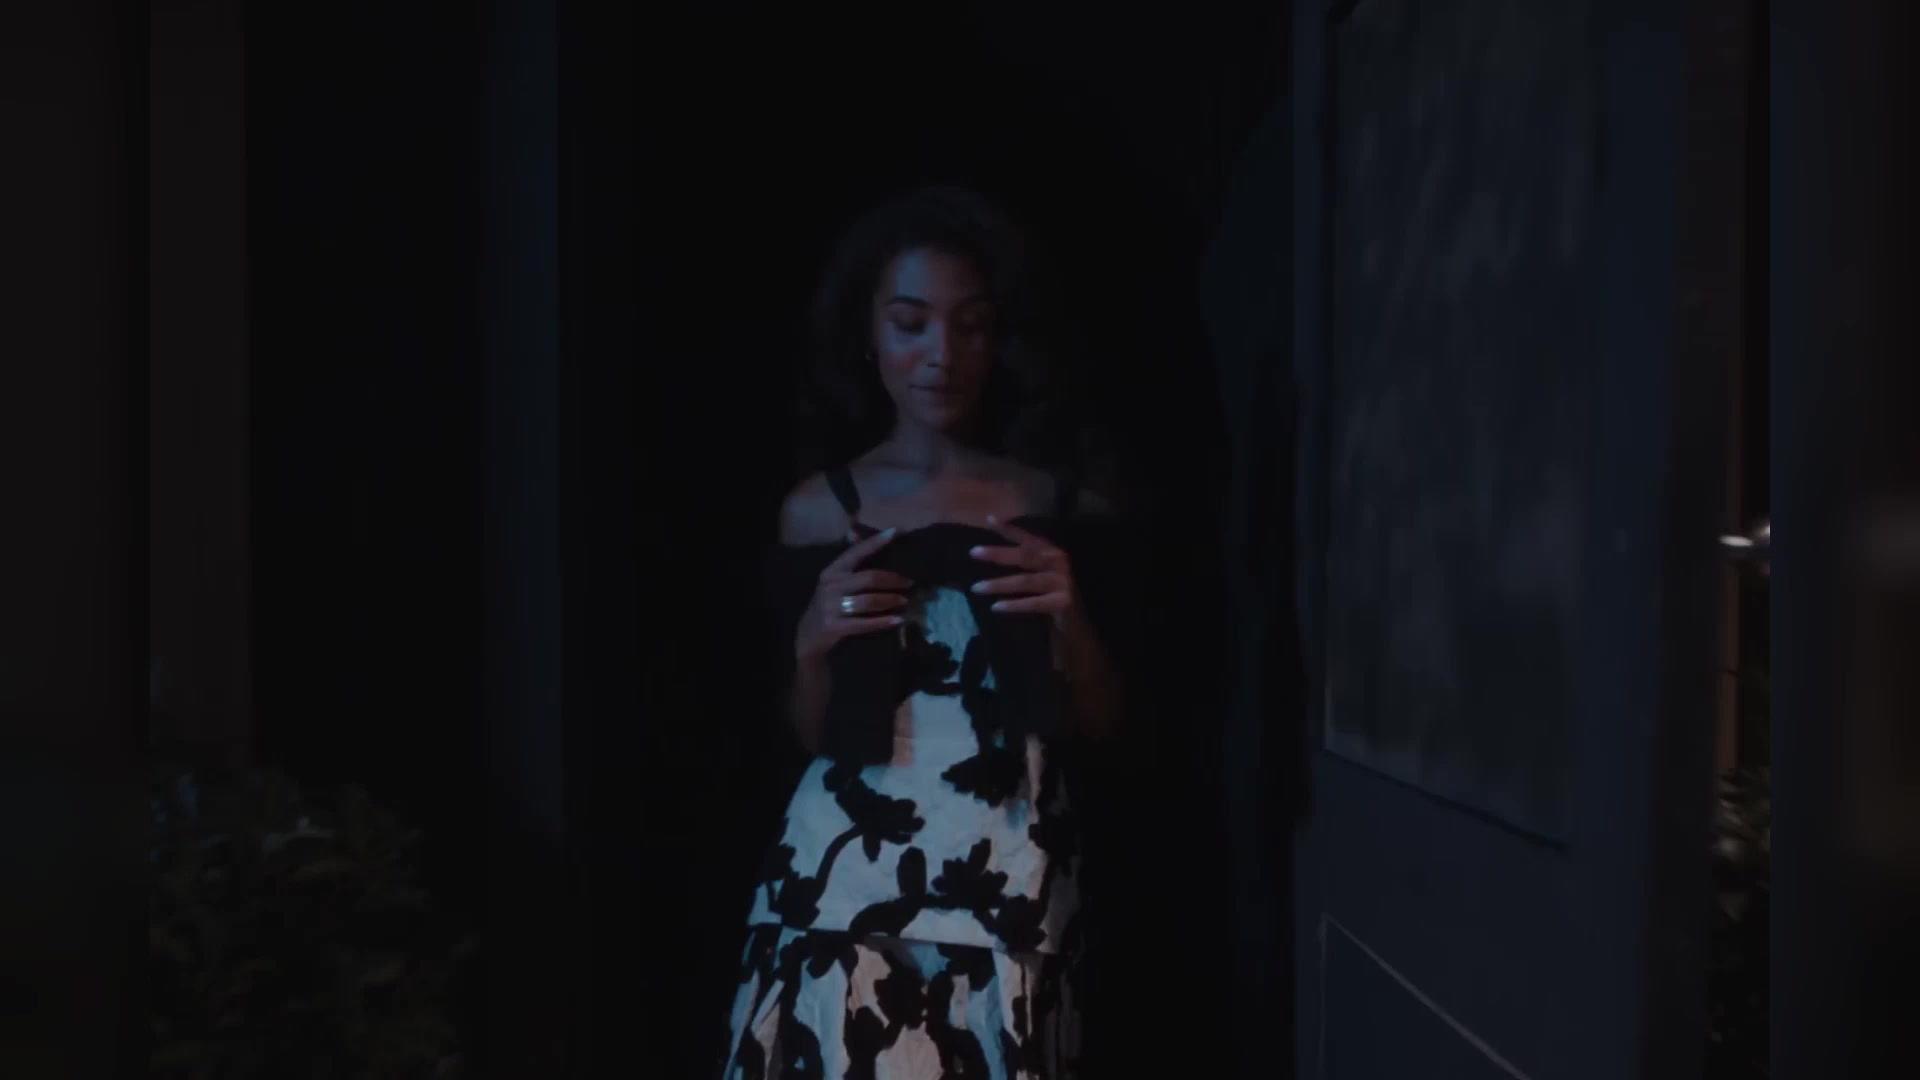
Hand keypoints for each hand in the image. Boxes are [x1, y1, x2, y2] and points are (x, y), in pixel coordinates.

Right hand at [795, 527, 912, 664]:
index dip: (875, 542)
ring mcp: (831, 607)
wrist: (809, 635)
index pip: (856, 553)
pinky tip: (898, 620)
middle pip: (869, 578)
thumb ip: (848, 560)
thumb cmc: (828, 603)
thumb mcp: (834, 581)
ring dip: (891, 600)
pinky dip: (883, 622)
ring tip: (905, 601)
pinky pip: (864, 624)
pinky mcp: (835, 627)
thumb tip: (856, 532)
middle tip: (910, 583)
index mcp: (832, 571)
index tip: (895, 532)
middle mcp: (831, 586)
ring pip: (869, 601)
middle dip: (893, 580)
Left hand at [968, 515, 1078, 628]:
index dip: (1010, 529)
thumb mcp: (1044, 572)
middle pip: (1025, 557)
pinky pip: (1033, 603)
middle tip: (974, 552)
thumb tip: (991, 551)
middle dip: (998, 554)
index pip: (1028, 538)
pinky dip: (1014, 605)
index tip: (990, 519)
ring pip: (1025, 581)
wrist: (1079, 620)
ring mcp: (1063, 583)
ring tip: (976, 587)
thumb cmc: (1056, 593)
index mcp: (1053, 552)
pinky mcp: (1063, 602)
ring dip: (999, 584)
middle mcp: (1059, 563)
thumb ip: (1027, 560)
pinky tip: (996, 606)